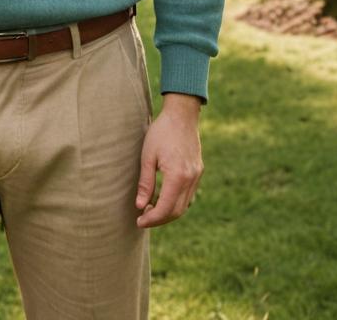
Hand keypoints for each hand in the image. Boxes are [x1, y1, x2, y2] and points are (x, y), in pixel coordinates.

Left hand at [135, 93, 202, 227]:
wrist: (182, 115)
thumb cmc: (161, 132)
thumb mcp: (148, 156)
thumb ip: (145, 183)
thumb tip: (140, 206)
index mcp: (177, 176)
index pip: (165, 208)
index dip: (152, 219)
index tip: (139, 221)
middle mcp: (190, 179)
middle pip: (176, 211)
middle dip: (159, 219)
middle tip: (143, 218)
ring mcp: (197, 176)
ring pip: (184, 205)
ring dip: (168, 212)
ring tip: (151, 209)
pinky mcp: (198, 171)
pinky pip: (189, 195)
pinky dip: (177, 202)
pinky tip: (163, 197)